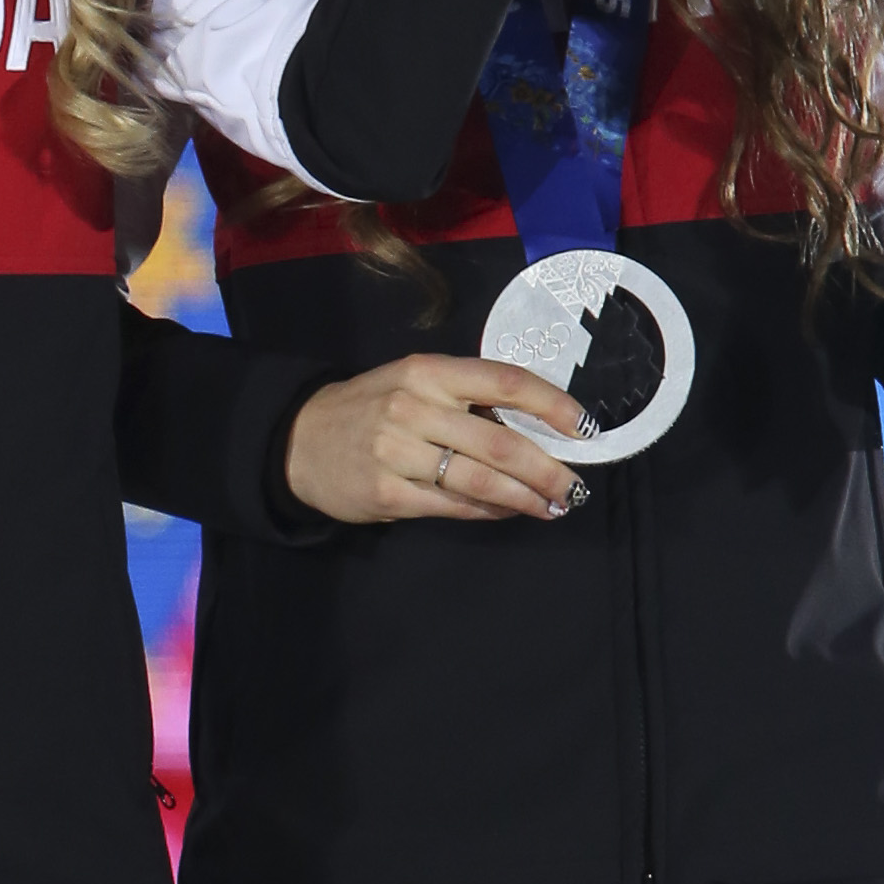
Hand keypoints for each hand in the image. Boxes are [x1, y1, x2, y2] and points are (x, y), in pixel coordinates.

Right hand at [282, 348, 590, 525]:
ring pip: (481, 481)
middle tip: (574, 486)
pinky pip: (452, 506)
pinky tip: (507, 511)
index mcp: (428, 371)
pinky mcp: (387, 493)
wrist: (299, 441)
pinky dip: (488, 511)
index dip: (551, 404)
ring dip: (525, 497)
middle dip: (548, 469)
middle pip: (500, 444)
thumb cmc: (370, 408)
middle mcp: (413, 407)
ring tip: (551, 506)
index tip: (584, 427)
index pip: (504, 381)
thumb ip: (465, 397)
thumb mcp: (414, 382)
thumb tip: (535, 427)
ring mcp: (397, 452)